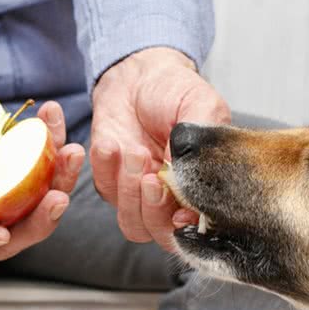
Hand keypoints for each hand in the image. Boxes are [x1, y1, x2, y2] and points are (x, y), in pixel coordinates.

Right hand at [0, 62, 84, 259]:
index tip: (0, 234)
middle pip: (5, 232)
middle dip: (38, 222)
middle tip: (59, 198)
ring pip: (34, 203)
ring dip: (59, 181)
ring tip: (72, 152)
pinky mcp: (16, 166)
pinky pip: (43, 168)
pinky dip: (54, 146)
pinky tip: (52, 117)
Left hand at [90, 47, 230, 250]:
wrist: (140, 74)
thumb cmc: (177, 91)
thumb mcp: (203, 108)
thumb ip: (202, 144)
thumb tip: (187, 179)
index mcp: (202, 188)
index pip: (199, 227)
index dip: (189, 228)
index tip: (180, 211)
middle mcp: (172, 199)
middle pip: (163, 235)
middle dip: (155, 211)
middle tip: (152, 178)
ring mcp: (140, 194)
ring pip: (133, 224)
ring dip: (130, 194)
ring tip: (134, 153)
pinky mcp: (111, 181)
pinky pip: (106, 191)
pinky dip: (106, 170)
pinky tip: (111, 144)